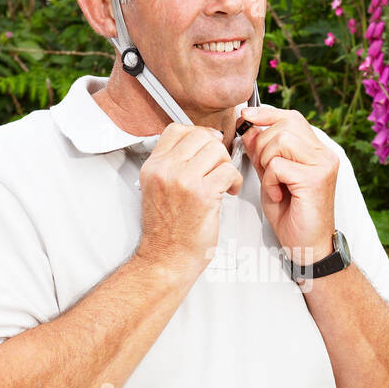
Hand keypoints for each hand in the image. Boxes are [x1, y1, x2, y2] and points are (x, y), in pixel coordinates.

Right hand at [136, 124, 242, 276]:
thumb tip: (200, 141)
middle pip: (201, 136)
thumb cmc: (167, 230)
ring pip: (217, 151)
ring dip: (227, 165)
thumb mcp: (157, 189)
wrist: (166, 258)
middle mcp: (165, 170)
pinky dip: (235, 181)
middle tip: (219, 167)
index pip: (176, 129)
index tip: (207, 148)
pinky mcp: (202, 194)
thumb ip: (172, 164)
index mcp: (153, 166)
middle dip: (216, 150)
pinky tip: (230, 192)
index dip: (197, 134)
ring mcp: (183, 180)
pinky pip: (228, 171)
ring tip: (225, 182)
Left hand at [238, 104, 337, 262]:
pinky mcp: (315, 179)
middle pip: (285, 124)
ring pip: (281, 140)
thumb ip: (263, 153)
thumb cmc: (292, 216)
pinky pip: (279, 165)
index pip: (292, 118)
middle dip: (263, 143)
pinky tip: (278, 195)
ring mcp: (323, 165)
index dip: (267, 114)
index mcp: (316, 151)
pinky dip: (270, 181)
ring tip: (273, 183)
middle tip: (264, 169)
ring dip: (266, 161)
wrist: (307, 246)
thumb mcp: (271, 177)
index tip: (246, 117)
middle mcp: (324, 154)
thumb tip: (249, 128)